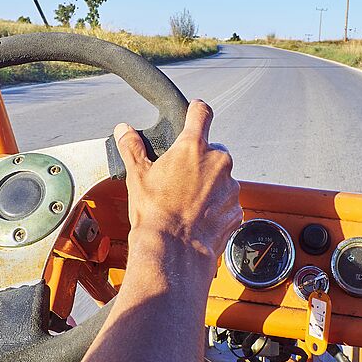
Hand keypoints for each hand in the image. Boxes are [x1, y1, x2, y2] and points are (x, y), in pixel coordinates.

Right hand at [114, 100, 241, 267]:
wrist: (174, 251)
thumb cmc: (155, 214)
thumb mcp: (137, 176)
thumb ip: (132, 148)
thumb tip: (124, 130)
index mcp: (193, 147)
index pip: (201, 114)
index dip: (197, 110)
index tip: (195, 111)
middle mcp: (218, 162)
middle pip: (212, 150)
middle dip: (200, 160)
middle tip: (181, 178)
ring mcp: (231, 186)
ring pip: (221, 177)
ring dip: (209, 185)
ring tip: (188, 203)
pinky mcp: (236, 209)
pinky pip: (227, 201)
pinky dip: (216, 206)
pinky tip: (198, 218)